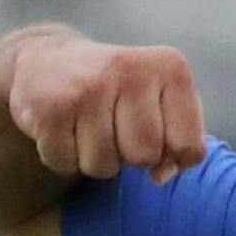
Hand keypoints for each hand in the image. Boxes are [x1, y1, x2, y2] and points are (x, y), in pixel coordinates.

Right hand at [7, 31, 207, 185]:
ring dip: (94, 158)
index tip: (153, 132)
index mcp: (169, 67)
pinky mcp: (51, 105)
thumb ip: (181, 141)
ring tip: (85, 124)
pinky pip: (66, 163)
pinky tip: (62, 126)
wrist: (46, 59)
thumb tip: (161, 175)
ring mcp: (88, 86)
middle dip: (128, 155)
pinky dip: (63, 157)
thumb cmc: (116, 92)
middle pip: (145, 156)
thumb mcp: (161, 102)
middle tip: (111, 125)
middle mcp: (130, 69)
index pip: (189, 146)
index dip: (171, 155)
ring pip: (105, 166)